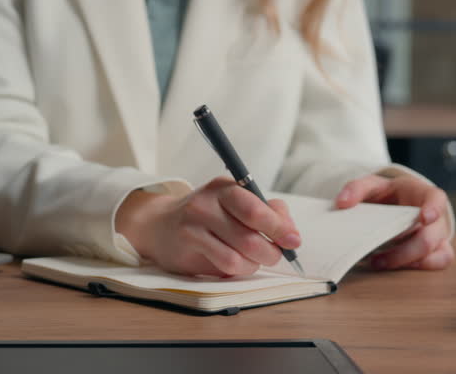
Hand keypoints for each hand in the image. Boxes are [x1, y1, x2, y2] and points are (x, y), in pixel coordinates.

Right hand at [116, 177, 300, 276]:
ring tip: (254, 261)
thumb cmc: (209, 217)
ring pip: (240, 252)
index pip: (256, 206)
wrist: (161, 225)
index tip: (294, 242)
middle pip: (250, 233)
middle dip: (271, 250)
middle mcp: (209, 200)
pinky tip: (238, 265)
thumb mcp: (236, 206)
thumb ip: (267, 212)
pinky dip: (240, 269)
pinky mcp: (188, 242)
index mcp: (226, 186)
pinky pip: (226, 262)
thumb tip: (291, 231)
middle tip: (275, 256)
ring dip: (255, 263)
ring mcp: (195, 221)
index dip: (279, 227)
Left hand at [335, 174, 453, 269]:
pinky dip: (418, 267)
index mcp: (422, 194)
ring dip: (409, 262)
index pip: (436, 198)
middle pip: (431, 236)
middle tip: (376, 258)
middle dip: (405, 250)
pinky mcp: (436, 249)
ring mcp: (438, 234)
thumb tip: (342, 203)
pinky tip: (392, 266)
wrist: (393, 203)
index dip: (433, 208)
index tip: (424, 218)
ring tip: (379, 263)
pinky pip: (439, 262)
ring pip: (439, 253)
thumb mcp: (370, 185)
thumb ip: (355, 189)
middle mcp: (436, 216)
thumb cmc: (386, 193)